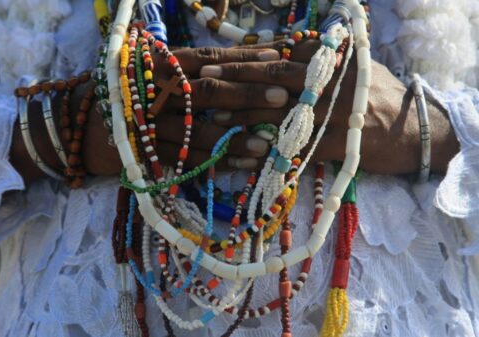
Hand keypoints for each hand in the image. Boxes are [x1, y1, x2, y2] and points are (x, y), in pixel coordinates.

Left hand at [196, 41, 458, 174]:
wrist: (413, 129)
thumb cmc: (376, 92)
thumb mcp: (348, 63)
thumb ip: (315, 57)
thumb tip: (275, 51)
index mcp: (330, 57)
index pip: (277, 54)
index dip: (241, 59)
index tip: (211, 62)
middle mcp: (327, 81)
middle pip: (272, 77)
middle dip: (233, 80)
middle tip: (200, 83)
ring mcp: (329, 113)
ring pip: (275, 112)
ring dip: (239, 116)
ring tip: (210, 118)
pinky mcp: (332, 145)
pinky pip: (291, 150)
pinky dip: (263, 155)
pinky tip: (237, 159)